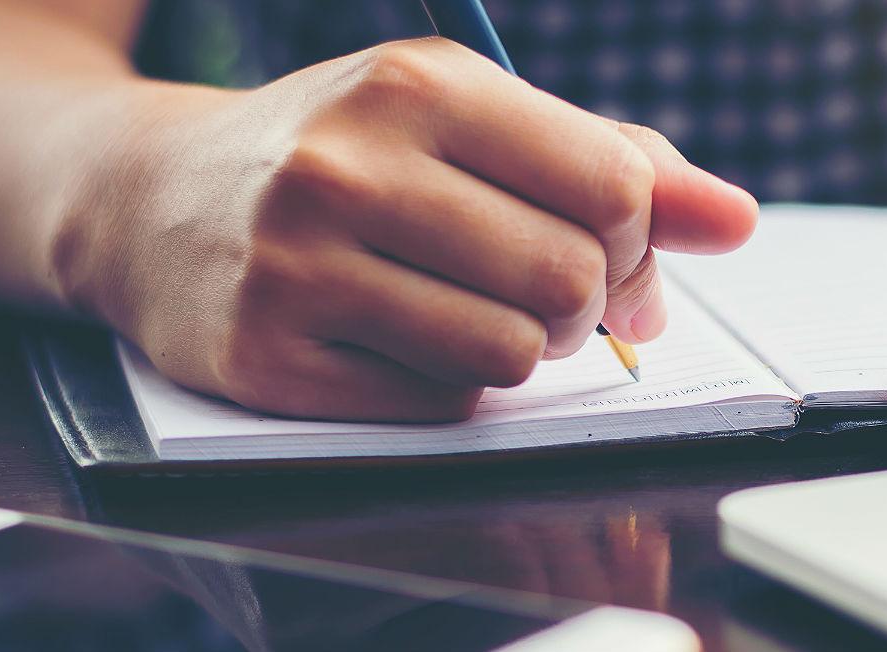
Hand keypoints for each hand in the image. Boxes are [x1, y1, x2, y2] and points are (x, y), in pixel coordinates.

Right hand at [57, 37, 756, 420]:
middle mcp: (350, 163)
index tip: (611, 248)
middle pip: (568, 276)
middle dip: (584, 304)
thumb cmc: (342, 155)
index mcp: (417, 84)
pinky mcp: (268, 355)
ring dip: (520, 351)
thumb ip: (610, 159)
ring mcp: (300, 263)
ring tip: (471, 314)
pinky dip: (447, 386)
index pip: (611, 182)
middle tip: (547, 296)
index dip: (638, 235)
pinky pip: (437, 404)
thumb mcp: (463, 119)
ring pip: (512, 351)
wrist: (150, 201)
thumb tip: (736, 221)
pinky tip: (399, 341)